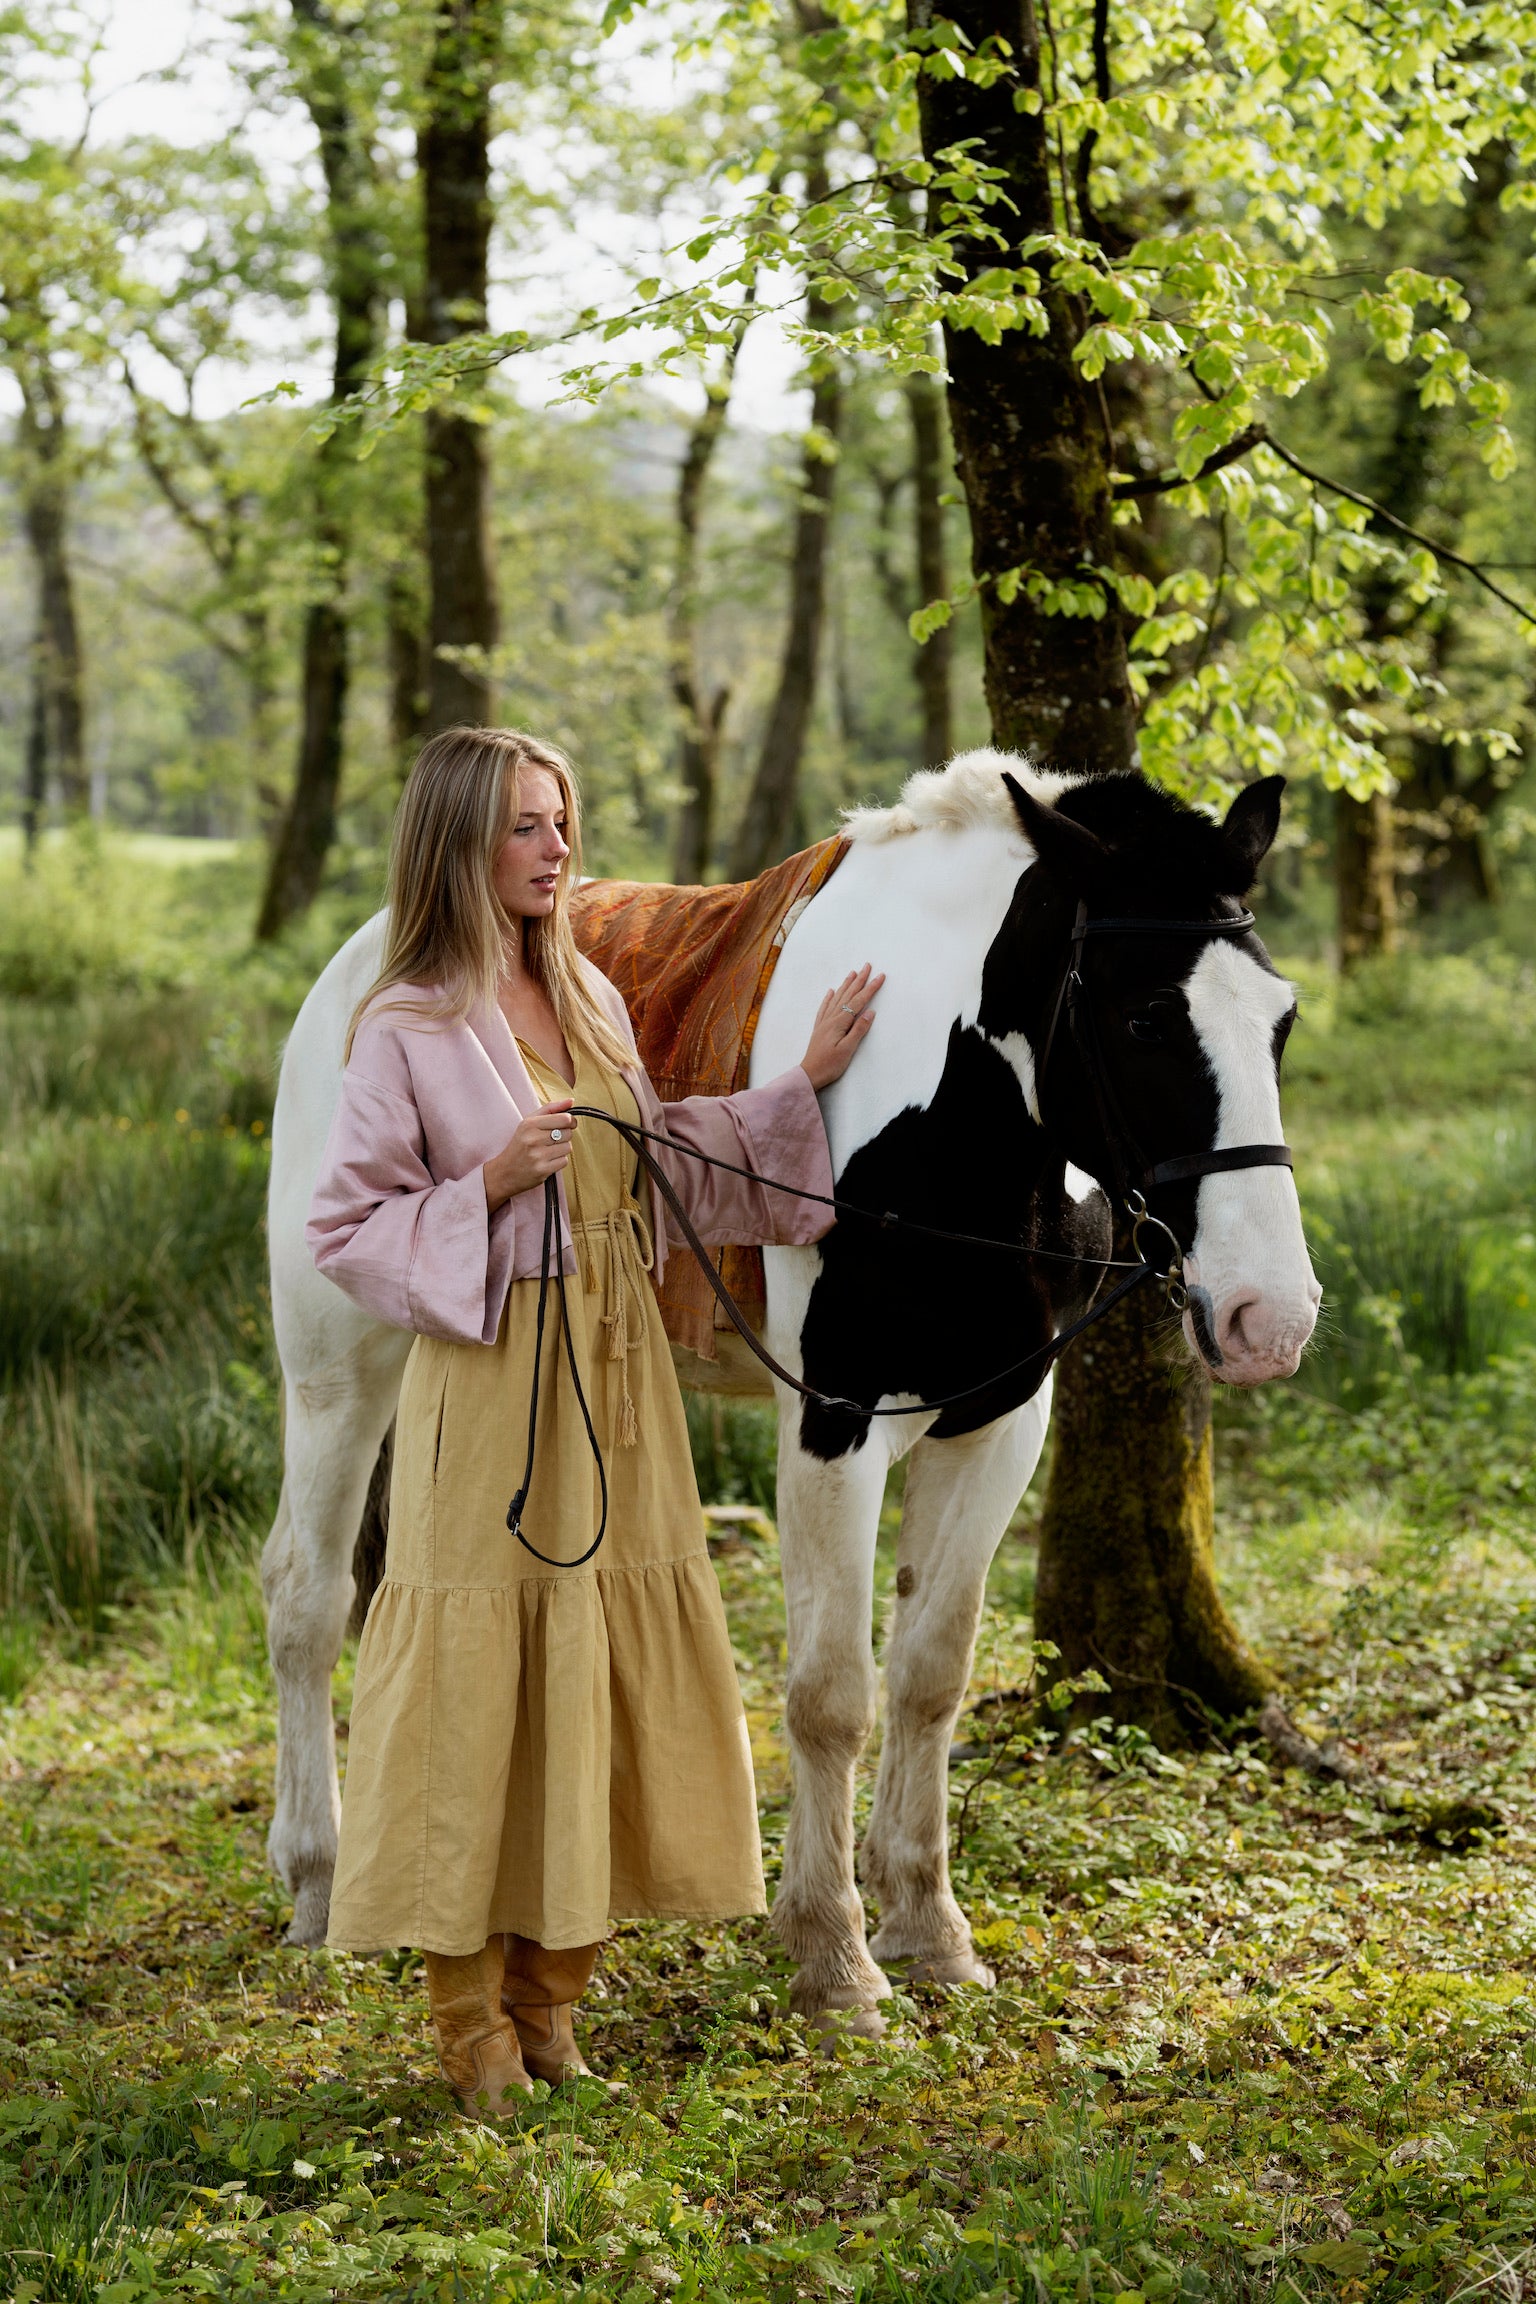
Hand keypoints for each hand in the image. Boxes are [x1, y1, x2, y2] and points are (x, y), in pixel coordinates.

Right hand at [483, 1100, 576, 1210]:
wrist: (504, 1172)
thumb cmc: (520, 1144)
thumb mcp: (528, 1122)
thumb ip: (551, 1109)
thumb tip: (571, 1101)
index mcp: (530, 1124)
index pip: (564, 1118)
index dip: (570, 1121)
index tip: (567, 1124)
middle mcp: (533, 1139)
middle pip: (568, 1133)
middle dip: (564, 1136)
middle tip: (551, 1140)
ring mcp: (538, 1155)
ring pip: (568, 1148)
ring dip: (561, 1149)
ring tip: (548, 1150)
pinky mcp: (543, 1170)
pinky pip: (564, 1161)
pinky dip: (558, 1161)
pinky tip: (547, 1160)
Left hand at [800, 966, 883, 1091]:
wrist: (809, 1074)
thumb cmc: (830, 1065)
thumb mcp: (848, 1049)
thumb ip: (859, 1029)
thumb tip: (870, 1012)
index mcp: (839, 1022)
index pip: (859, 1001)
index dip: (870, 988)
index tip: (880, 976)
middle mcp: (831, 1018)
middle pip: (847, 995)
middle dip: (859, 980)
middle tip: (867, 966)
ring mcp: (824, 1022)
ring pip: (837, 998)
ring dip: (846, 985)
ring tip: (853, 973)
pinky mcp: (820, 1028)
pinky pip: (825, 1008)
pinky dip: (829, 998)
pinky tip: (831, 991)